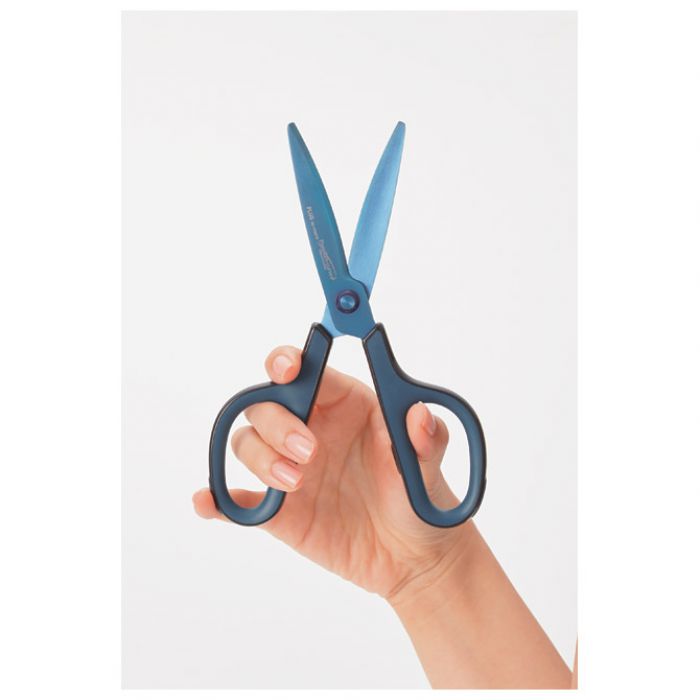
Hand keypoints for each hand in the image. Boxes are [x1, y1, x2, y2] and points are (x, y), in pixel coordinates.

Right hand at [193, 343, 472, 600]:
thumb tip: (420, 415)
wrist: (414, 559)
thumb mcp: (428, 468)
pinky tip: (208, 503)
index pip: (306, 371)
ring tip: (296, 483)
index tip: (288, 371)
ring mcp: (290, 469)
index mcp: (344, 405)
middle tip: (309, 452)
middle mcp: (310, 429)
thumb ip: (427, 440)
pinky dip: (217, 500)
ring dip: (260, 458)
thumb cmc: (422, 500)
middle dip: (278, 422)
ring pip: (247, 444)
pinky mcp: (279, 511)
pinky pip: (237, 501)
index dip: (289, 363)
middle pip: (266, 403)